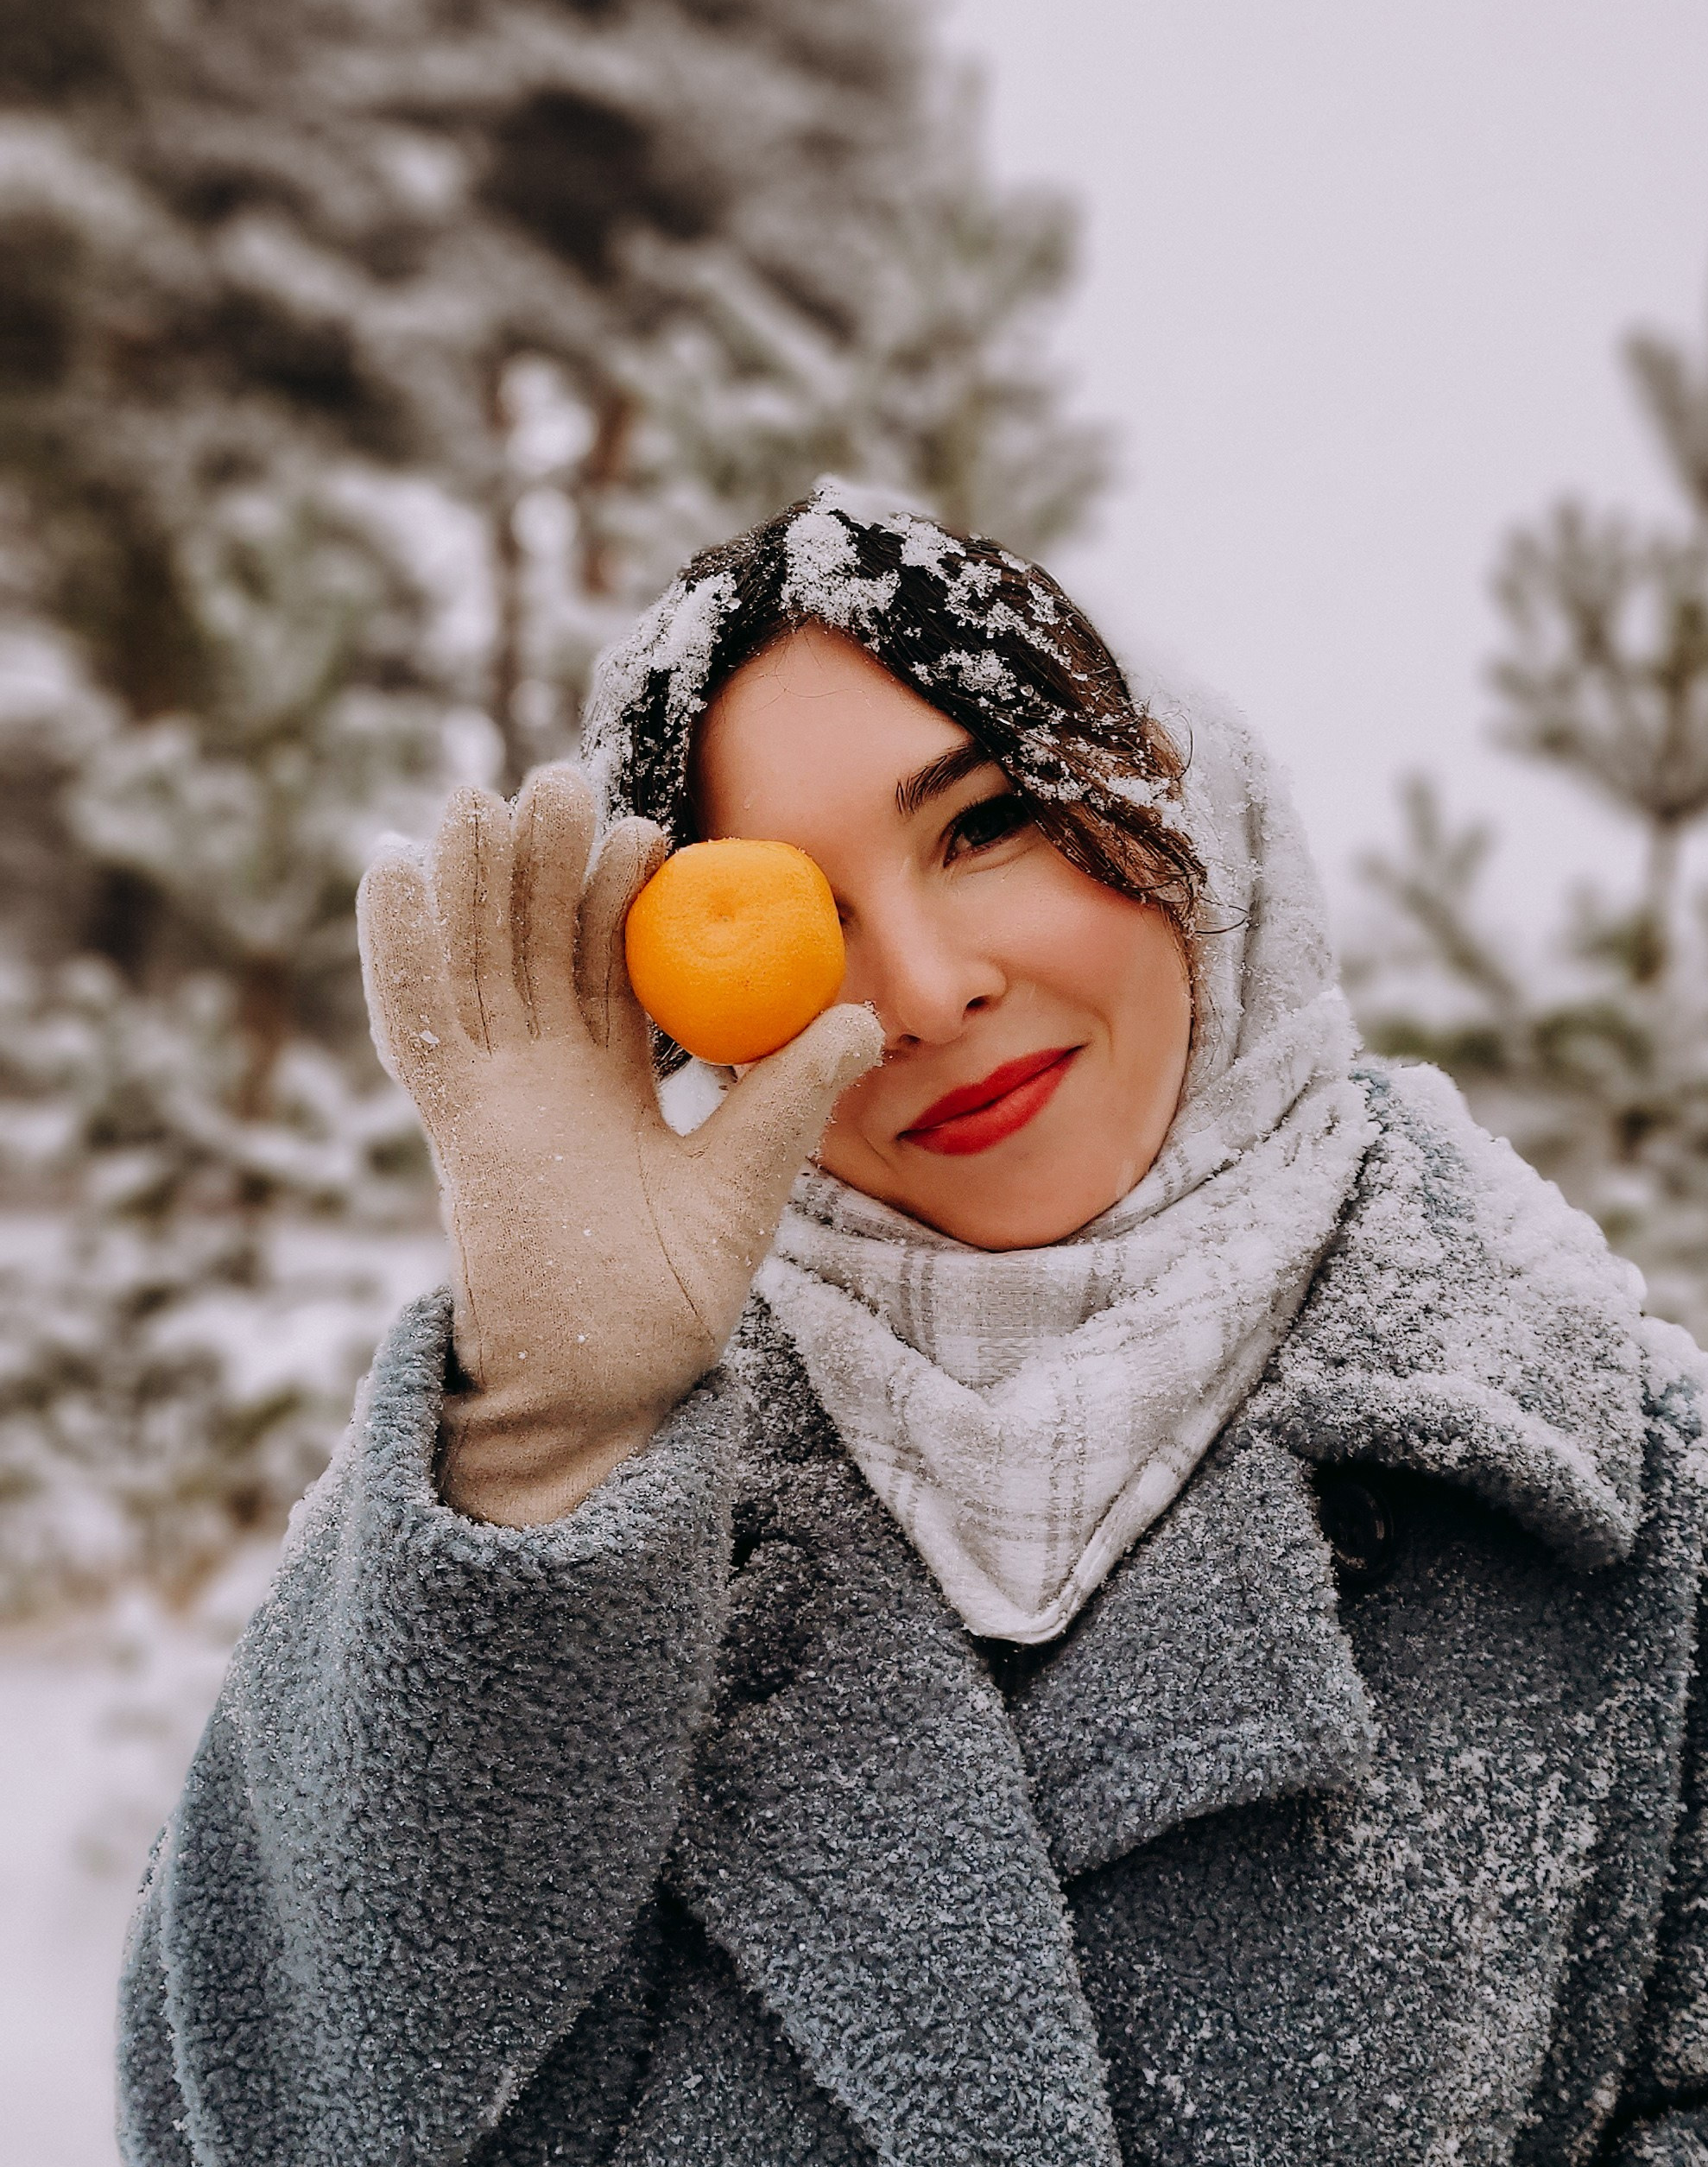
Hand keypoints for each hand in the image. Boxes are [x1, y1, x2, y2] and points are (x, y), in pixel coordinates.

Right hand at [358, 765, 880, 1523]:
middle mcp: (542, 1080)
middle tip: (562, 778)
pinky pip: (414, 1023)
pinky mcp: (454, 1125)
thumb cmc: (670, 1304)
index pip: (608, 967)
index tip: (646, 828)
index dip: (617, 896)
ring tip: (482, 794)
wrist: (605, 1388)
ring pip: (474, 964)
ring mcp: (492, 1098)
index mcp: (609, 1084)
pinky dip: (397, 946)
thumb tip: (860, 1017)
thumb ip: (787, 1104)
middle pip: (532, 947)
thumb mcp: (745, 1188)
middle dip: (541, 864)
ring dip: (472, 880)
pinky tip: (388, 866)